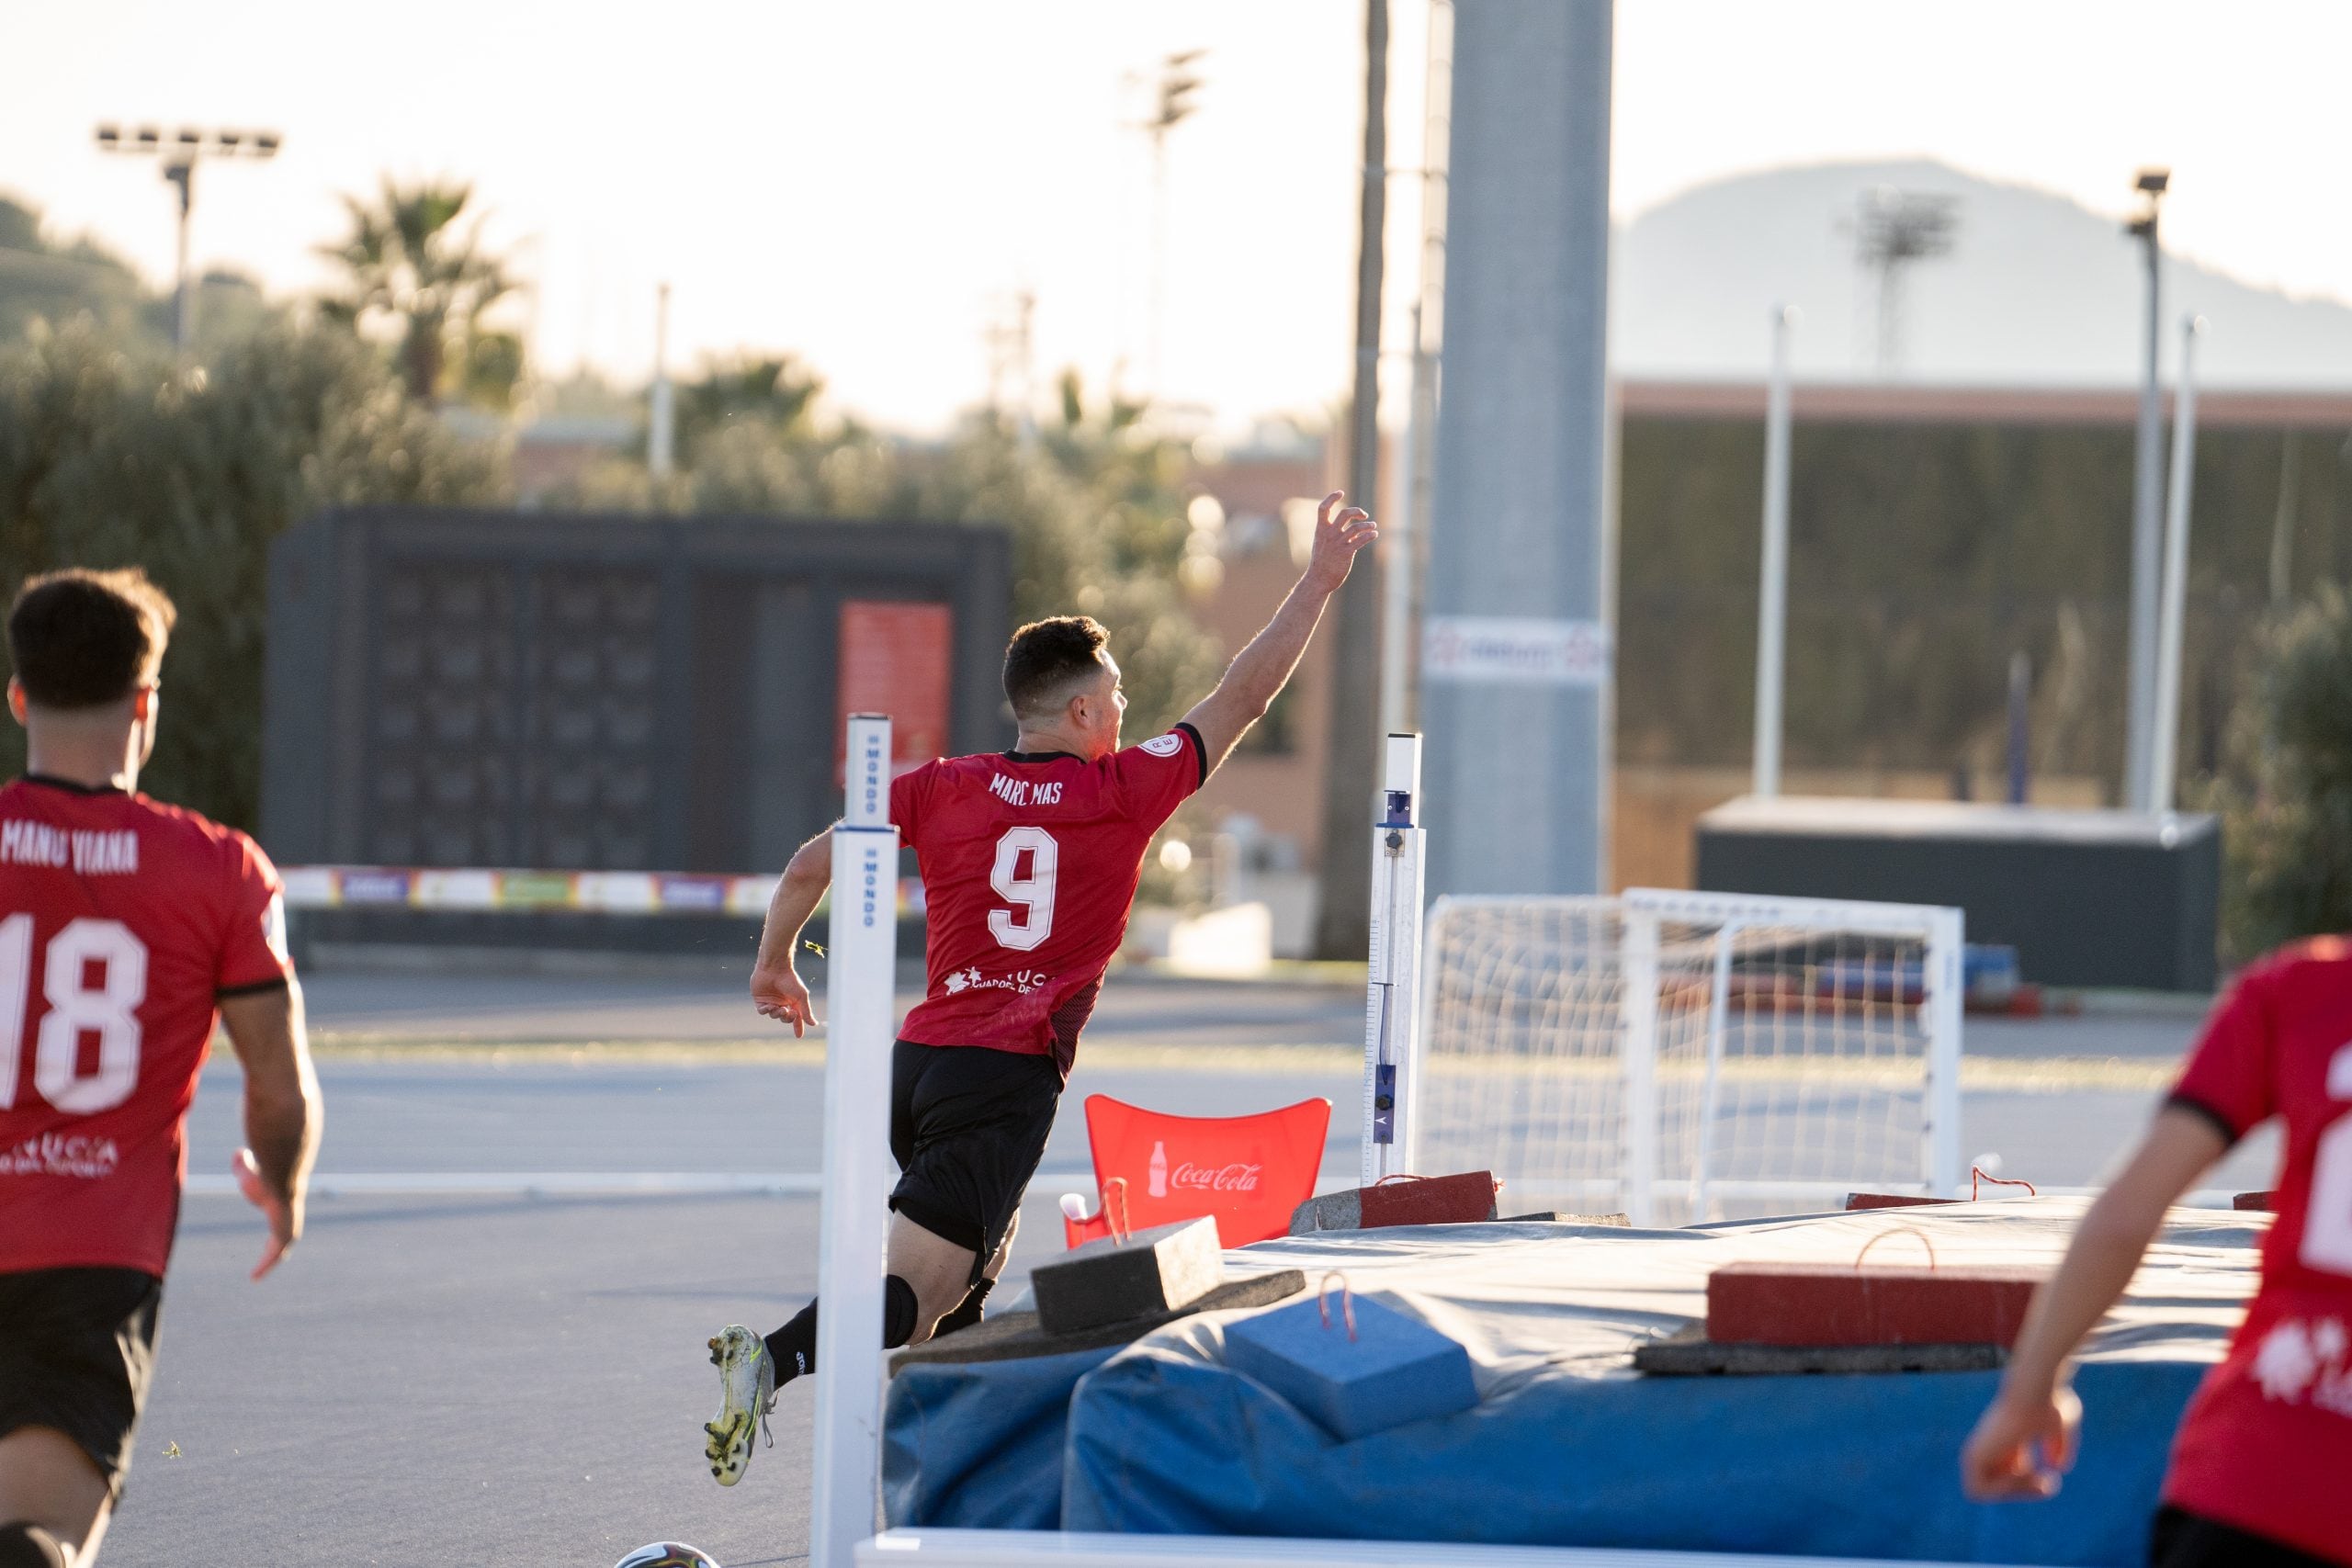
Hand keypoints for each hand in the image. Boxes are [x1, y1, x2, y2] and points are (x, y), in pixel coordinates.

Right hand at [233, 1147, 299, 1280]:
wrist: (279, 1175)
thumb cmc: (261, 1172)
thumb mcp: (246, 1168)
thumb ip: (243, 1163)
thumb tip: (240, 1152)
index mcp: (280, 1204)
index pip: (280, 1218)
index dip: (274, 1228)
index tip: (267, 1238)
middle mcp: (288, 1216)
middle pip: (284, 1236)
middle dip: (275, 1248)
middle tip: (267, 1259)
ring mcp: (289, 1225)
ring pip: (280, 1249)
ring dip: (270, 1262)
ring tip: (257, 1275)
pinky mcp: (285, 1234)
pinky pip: (275, 1254)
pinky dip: (265, 1266)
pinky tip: (255, 1277)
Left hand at [752, 963, 817, 1036]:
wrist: (774, 968)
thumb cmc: (790, 980)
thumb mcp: (801, 997)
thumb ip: (806, 1011)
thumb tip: (814, 1024)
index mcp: (792, 1001)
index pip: (796, 1017)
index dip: (798, 1026)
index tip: (799, 1036)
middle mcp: (781, 1002)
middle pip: (784, 1018)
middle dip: (787, 1018)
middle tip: (789, 1012)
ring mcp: (770, 1001)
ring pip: (773, 1015)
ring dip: (777, 1014)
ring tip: (779, 1007)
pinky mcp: (759, 999)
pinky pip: (762, 1011)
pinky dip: (766, 1010)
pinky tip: (769, 1005)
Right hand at [1305, 491, 1377, 590]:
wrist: (1319, 579)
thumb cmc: (1321, 562)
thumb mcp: (1322, 544)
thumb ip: (1333, 534)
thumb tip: (1351, 529)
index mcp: (1321, 530)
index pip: (1323, 508)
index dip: (1332, 498)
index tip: (1340, 492)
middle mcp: (1329, 534)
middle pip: (1345, 514)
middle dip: (1357, 512)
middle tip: (1363, 515)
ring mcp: (1338, 543)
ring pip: (1357, 528)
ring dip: (1368, 525)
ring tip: (1373, 526)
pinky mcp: (1346, 553)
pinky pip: (1361, 540)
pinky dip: (1370, 535)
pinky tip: (1374, 534)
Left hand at [1960, 1382, 2081, 1499]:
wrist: (2032, 1395)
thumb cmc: (2051, 1404)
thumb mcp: (2063, 1424)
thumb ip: (2061, 1446)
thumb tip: (2056, 1468)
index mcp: (2008, 1439)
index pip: (2013, 1472)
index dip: (2031, 1485)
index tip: (2050, 1478)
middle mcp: (1992, 1446)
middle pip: (2000, 1483)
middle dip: (2025, 1492)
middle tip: (2047, 1484)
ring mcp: (1980, 1451)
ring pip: (1985, 1491)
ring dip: (2014, 1493)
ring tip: (2034, 1478)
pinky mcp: (1973, 1456)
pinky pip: (1976, 1491)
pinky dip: (1999, 1492)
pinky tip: (2018, 1476)